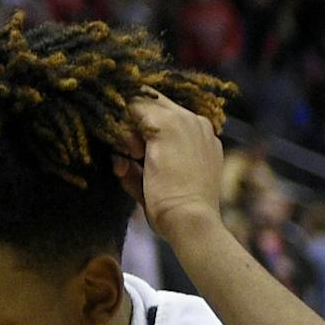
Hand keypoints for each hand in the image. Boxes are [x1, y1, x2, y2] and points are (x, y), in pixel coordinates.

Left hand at [113, 90, 225, 246]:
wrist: (191, 221)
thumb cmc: (180, 214)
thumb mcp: (163, 187)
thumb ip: (140, 170)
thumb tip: (119, 162)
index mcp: (204, 139)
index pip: (168, 115)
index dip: (145, 128)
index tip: (135, 152)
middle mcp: (198, 123)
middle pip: (154, 103)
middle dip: (134, 122)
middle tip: (131, 152)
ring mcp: (184, 120)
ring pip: (142, 103)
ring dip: (129, 126)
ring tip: (132, 156)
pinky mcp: (166, 123)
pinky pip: (131, 109)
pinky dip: (122, 129)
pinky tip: (130, 153)